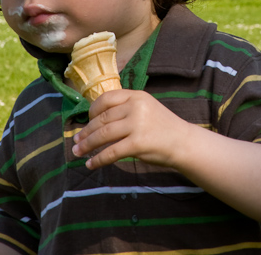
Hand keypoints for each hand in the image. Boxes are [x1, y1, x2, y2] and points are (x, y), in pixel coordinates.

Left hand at [72, 90, 190, 169]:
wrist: (184, 143)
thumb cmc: (163, 127)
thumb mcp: (146, 109)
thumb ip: (126, 109)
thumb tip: (96, 121)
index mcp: (137, 96)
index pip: (107, 98)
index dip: (92, 110)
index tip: (86, 121)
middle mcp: (136, 107)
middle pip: (102, 119)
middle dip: (86, 132)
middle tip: (76, 141)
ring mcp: (137, 124)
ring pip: (103, 135)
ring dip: (87, 145)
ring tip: (77, 152)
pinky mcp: (138, 143)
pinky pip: (111, 152)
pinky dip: (98, 159)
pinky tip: (91, 164)